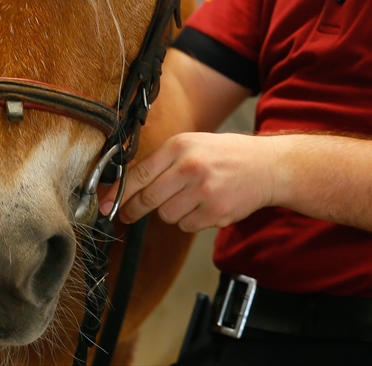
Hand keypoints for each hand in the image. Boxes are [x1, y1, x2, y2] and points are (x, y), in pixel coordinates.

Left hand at [105, 132, 279, 231]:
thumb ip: (161, 162)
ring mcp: (203, 192)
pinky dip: (190, 220)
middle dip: (133, 210)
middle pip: (147, 199)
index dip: (118, 194)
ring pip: (166, 215)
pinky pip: (186, 226)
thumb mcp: (192, 145)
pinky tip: (204, 206)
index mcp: (180, 146)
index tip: (105, 205)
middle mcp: (190, 167)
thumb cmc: (225, 155)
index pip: (138, 174)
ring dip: (170, 212)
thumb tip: (125, 186)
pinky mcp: (215, 213)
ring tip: (188, 198)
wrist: (267, 166)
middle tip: (128, 214)